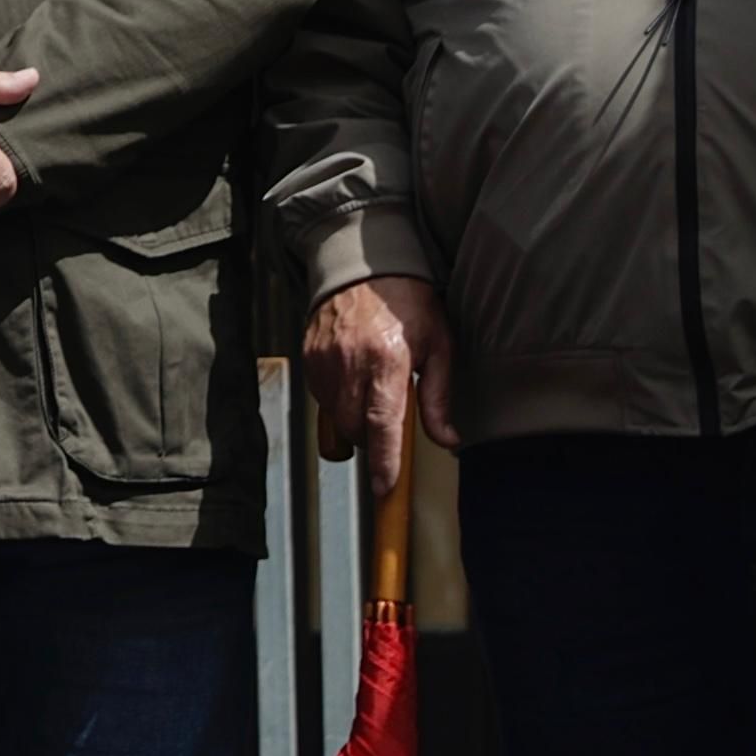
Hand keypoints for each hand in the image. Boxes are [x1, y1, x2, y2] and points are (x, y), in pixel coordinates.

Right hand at [302, 272, 457, 465]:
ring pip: (335, 416)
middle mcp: (349, 363)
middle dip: (371, 441)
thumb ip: (438, 398)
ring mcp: (323, 361)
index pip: (382, 423)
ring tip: (371, 399)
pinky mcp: (308, 358)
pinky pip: (321, 397)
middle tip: (389, 430)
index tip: (384, 487)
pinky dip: (337, 402)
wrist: (364, 268)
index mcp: (387, 362)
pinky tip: (353, 383)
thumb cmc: (408, 305)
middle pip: (354, 427)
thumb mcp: (438, 347)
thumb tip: (447, 439)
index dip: (384, 459)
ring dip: (353, 422)